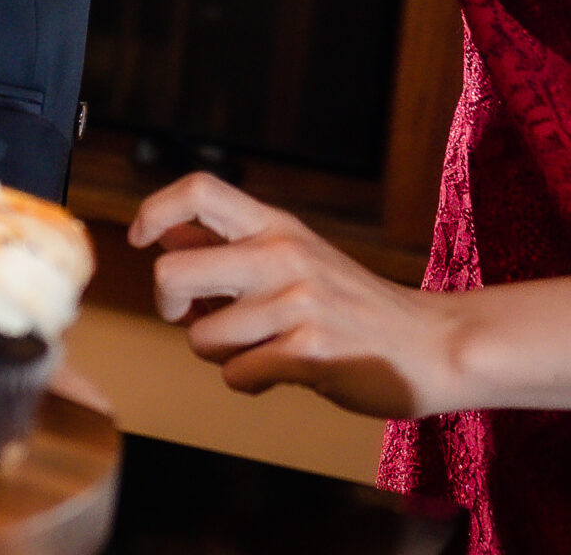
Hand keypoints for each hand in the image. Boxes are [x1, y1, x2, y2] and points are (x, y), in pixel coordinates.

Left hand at [129, 171, 471, 419]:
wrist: (430, 344)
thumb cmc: (353, 306)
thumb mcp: (296, 256)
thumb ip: (233, 247)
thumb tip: (164, 233)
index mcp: (277, 226)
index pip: (199, 189)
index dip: (155, 209)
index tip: (139, 238)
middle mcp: (282, 255)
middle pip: (173, 271)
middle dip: (169, 304)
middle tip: (193, 314)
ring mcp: (296, 302)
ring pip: (201, 337)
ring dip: (220, 354)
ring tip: (260, 348)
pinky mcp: (309, 351)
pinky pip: (237, 375)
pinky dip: (250, 381)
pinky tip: (283, 370)